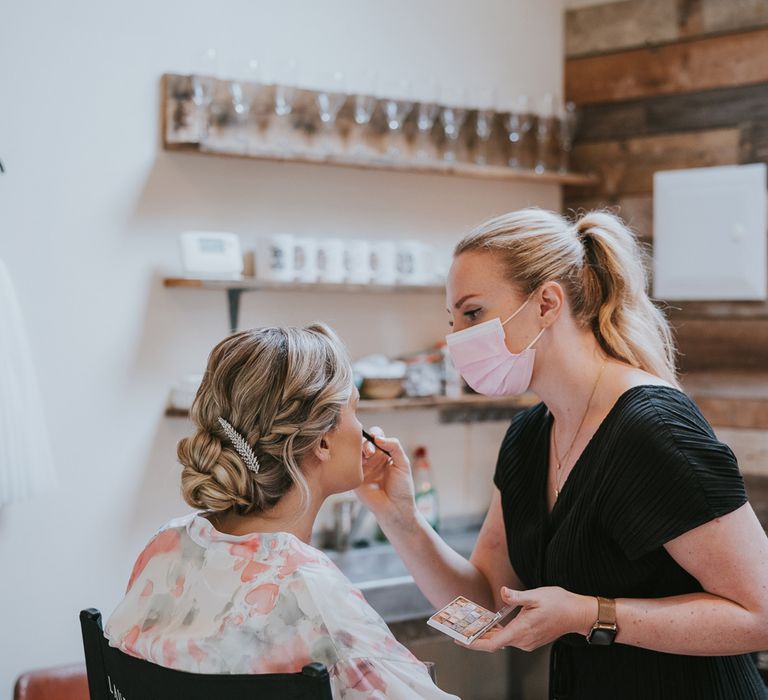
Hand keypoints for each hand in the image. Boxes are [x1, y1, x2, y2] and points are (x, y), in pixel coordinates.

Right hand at [356, 426, 416, 525]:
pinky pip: (348, 466)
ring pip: (354, 452)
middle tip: (370, 452)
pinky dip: (349, 462)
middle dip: (365, 443)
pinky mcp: (354, 478)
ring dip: (357, 451)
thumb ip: (394, 447)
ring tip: (366, 458)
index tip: (376, 439)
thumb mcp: (403, 464)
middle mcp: (372, 458)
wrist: (396, 509)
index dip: (375, 434)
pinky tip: (354, 463)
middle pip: (363, 442)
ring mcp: (362, 468)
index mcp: (384, 453)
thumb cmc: (402, 488)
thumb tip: (378, 437)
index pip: (376, 436)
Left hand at [466, 586, 596, 652]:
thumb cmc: (559, 604)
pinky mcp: (530, 640)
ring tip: (474, 626)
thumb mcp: (536, 595)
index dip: (475, 643)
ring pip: (503, 641)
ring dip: (489, 634)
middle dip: (478, 637)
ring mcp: (527, 642)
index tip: (462, 640)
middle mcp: (523, 640)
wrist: (577, 614)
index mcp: (522, 630)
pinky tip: (493, 624)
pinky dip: (500, 633)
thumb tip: (503, 592)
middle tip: (462, 630)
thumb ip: (517, 597)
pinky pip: (511, 638)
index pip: (493, 643)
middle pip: (495, 643)